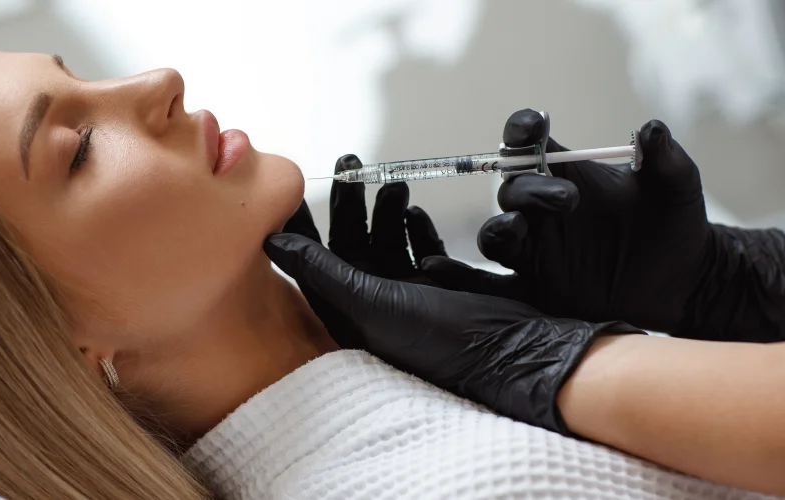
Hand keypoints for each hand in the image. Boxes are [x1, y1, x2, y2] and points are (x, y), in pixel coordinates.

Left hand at [282, 154, 447, 348]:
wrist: (513, 357)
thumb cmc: (437, 340)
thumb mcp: (370, 302)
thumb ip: (321, 269)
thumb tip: (271, 241)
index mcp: (350, 311)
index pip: (313, 260)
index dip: (301, 225)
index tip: (292, 189)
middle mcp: (375, 301)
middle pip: (351, 241)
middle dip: (350, 202)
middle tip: (350, 163)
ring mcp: (409, 292)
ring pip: (387, 238)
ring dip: (386, 209)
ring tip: (394, 185)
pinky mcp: (442, 283)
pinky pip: (420, 246)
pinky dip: (416, 227)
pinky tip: (415, 212)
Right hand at [422, 109, 784, 341]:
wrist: (683, 281)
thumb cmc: (675, 222)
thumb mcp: (677, 186)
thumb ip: (665, 157)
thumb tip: (652, 128)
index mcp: (564, 173)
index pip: (527, 143)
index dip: (522, 130)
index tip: (534, 126)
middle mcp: (538, 209)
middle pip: (511, 189)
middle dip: (530, 189)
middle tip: (569, 199)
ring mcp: (533, 249)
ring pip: (497, 234)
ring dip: (502, 228)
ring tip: (520, 228)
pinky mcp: (533, 287)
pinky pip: (491, 285)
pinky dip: (461, 280)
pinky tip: (439, 272)